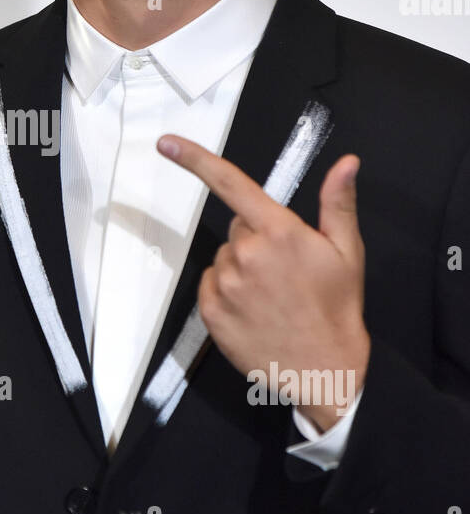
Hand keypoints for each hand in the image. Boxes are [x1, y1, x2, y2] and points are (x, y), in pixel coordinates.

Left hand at [156, 135, 370, 431]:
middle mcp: (245, 253)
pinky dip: (227, 291)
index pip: (231, 183)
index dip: (195, 159)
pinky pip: (211, 284)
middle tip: (287, 269)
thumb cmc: (337, 309)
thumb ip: (338, 202)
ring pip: (225, 257)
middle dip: (257, 238)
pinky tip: (255, 309)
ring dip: (243, 267)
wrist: (323, 371)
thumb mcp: (347, 252)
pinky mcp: (210, 311)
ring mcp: (224, 284)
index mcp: (278, 232)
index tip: (167, 143)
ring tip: (273, 295)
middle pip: (238, 227)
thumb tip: (346, 162)